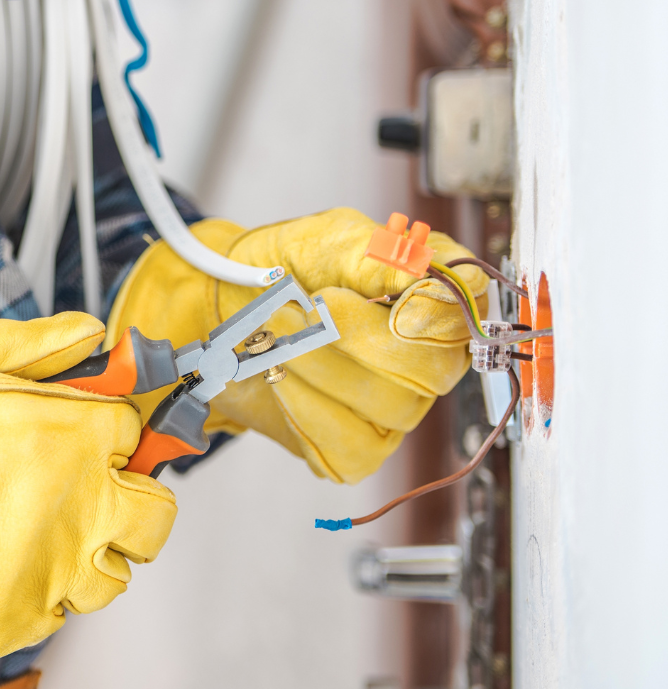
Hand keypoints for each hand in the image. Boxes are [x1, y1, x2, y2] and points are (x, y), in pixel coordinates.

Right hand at [0, 314, 176, 680]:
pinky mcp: (16, 619)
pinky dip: (34, 598)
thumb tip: (86, 334)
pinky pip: (55, 617)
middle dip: (128, 504)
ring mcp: (51, 568)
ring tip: (33, 539)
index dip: (109, 438)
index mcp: (72, 432)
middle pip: (153, 516)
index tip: (92, 441)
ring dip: (85, 557)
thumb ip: (28, 346)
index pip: (134, 435)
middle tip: (85, 496)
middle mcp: (78, 503)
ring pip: (112, 576)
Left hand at [108, 207, 487, 483]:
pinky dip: (306, 411)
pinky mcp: (356, 449)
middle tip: (300, 309)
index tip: (379, 300)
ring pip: (387, 407)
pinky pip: (350, 448)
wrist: (225, 310)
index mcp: (431, 301)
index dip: (429, 312)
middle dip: (354, 339)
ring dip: (318, 368)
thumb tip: (420, 269)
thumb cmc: (283, 269)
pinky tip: (279, 379)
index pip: (463, 316)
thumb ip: (375, 251)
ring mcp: (394, 409)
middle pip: (428, 371)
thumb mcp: (327, 239)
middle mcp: (425, 360)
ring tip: (276, 336)